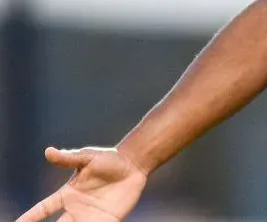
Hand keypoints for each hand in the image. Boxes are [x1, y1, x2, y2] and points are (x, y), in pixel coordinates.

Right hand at [16, 146, 148, 221]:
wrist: (134, 164)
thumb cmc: (109, 159)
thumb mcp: (87, 157)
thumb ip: (68, 158)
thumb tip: (48, 151)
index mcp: (68, 194)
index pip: (44, 208)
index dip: (31, 216)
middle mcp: (77, 208)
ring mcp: (91, 216)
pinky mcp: (108, 220)